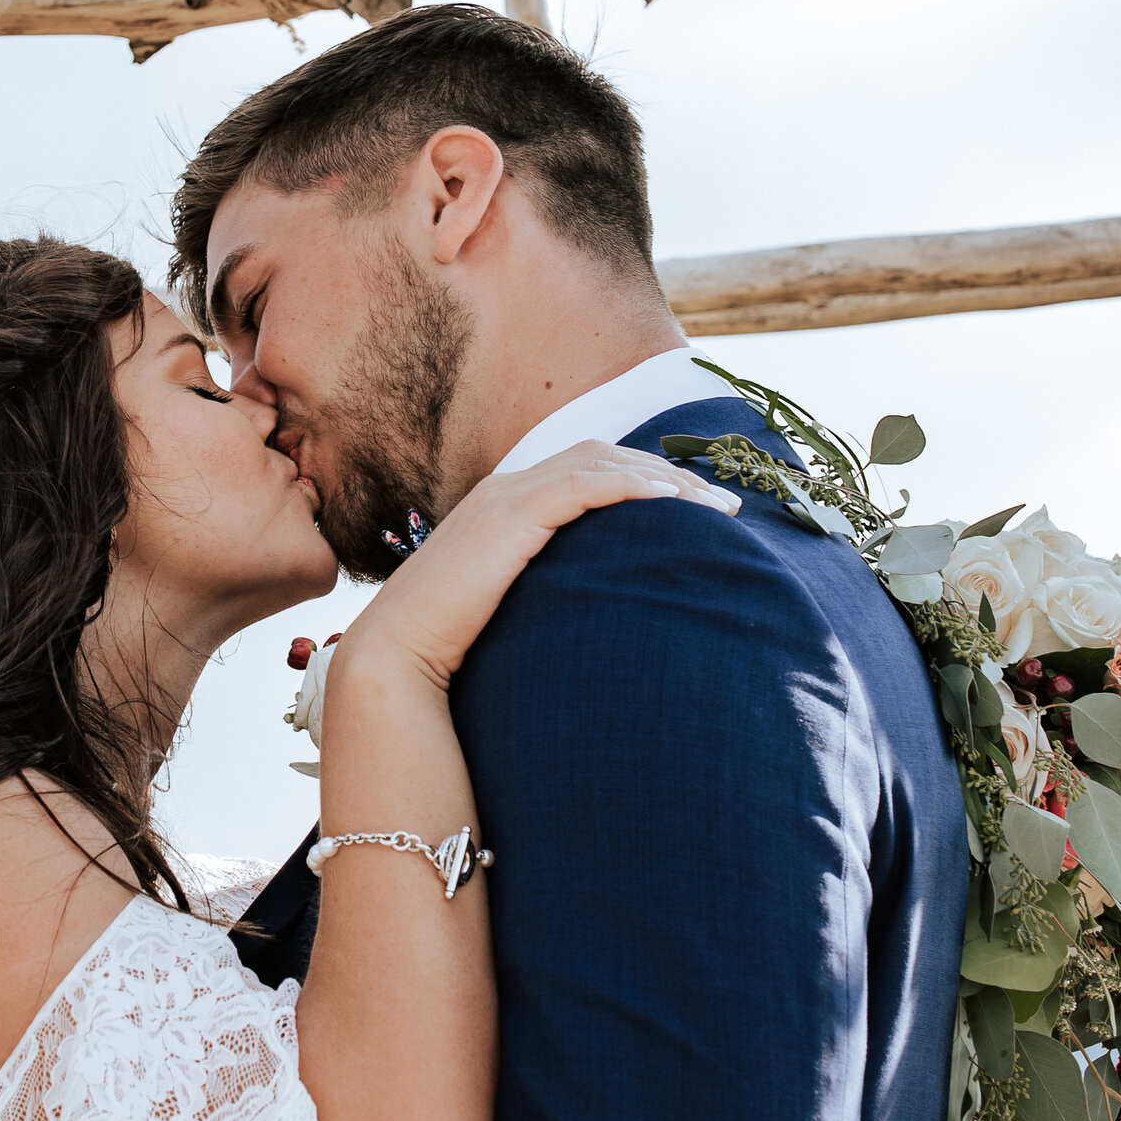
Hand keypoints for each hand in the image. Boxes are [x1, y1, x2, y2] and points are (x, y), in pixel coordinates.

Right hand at [337, 439, 727, 698]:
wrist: (394, 663)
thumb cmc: (447, 654)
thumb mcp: (507, 615)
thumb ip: (542, 599)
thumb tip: (589, 625)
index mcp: (504, 507)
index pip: (587, 470)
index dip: (644, 480)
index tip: (695, 509)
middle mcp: (506, 490)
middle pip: (604, 456)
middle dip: (669, 474)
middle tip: (725, 505)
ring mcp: (505, 498)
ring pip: (603, 465)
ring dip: (665, 479)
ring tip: (716, 506)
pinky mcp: (510, 518)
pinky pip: (584, 486)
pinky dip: (633, 487)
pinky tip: (675, 503)